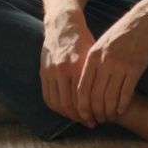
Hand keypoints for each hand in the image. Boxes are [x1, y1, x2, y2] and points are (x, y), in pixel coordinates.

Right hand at [40, 11, 94, 125]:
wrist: (63, 24)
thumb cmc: (83, 39)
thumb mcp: (93, 55)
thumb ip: (95, 76)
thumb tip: (105, 99)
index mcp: (77, 66)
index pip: (82, 99)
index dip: (89, 112)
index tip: (97, 119)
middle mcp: (62, 70)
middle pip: (69, 104)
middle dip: (80, 117)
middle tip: (89, 123)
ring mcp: (50, 71)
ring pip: (57, 103)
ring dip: (67, 115)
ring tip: (78, 118)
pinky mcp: (43, 72)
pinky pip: (47, 96)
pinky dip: (56, 107)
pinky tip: (65, 110)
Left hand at [76, 7, 147, 124]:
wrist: (144, 20)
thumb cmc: (122, 34)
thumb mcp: (101, 44)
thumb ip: (93, 63)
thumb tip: (85, 85)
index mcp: (93, 56)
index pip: (82, 88)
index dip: (81, 106)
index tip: (84, 115)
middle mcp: (104, 62)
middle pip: (94, 96)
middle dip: (95, 112)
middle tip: (97, 120)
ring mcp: (120, 65)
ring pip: (109, 97)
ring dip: (108, 111)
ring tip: (109, 117)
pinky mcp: (135, 68)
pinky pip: (126, 93)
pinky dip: (122, 105)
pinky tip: (120, 110)